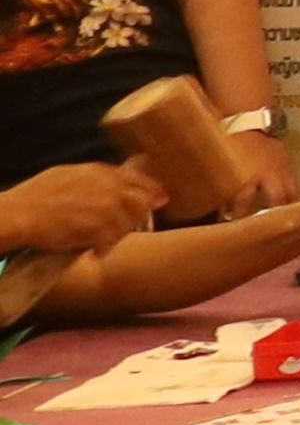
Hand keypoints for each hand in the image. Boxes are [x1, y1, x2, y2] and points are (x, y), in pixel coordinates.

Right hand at [0, 162, 160, 257]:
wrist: (16, 214)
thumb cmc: (33, 197)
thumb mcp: (65, 175)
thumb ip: (92, 177)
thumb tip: (111, 177)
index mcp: (99, 172)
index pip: (138, 179)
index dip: (150, 191)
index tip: (159, 200)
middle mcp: (107, 186)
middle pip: (142, 201)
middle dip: (140, 215)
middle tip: (132, 227)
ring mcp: (104, 207)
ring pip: (129, 224)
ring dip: (118, 235)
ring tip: (103, 242)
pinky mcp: (98, 227)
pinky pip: (112, 241)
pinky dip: (104, 249)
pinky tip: (94, 252)